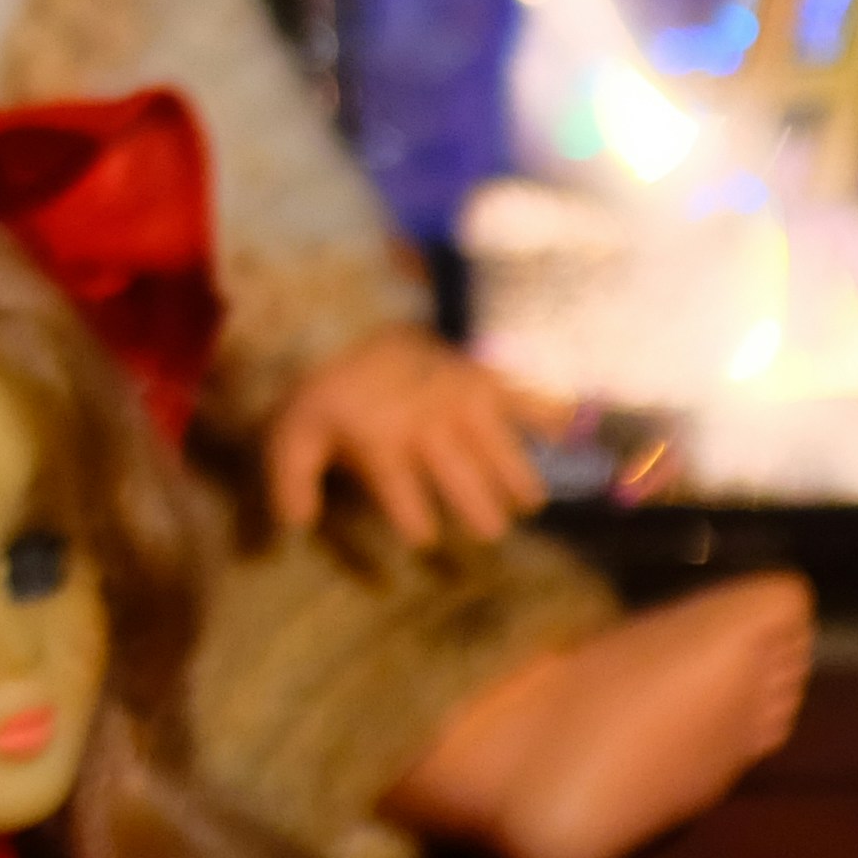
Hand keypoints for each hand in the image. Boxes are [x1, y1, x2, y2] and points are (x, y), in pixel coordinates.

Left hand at [265, 323, 549, 545]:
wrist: (349, 318)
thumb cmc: (331, 393)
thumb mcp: (296, 433)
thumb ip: (292, 482)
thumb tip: (298, 526)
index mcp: (380, 437)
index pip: (401, 490)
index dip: (414, 518)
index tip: (424, 539)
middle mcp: (425, 421)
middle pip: (460, 474)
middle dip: (478, 506)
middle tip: (491, 533)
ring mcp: (459, 397)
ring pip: (497, 444)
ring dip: (516, 474)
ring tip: (528, 503)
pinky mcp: (481, 377)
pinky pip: (521, 394)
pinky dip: (546, 411)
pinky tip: (565, 432)